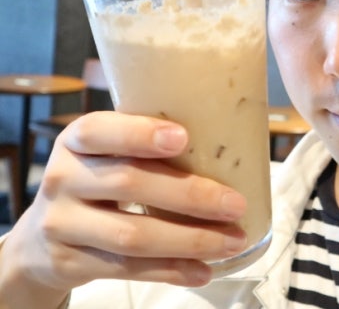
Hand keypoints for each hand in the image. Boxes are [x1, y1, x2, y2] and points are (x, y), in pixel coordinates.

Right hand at [0, 111, 247, 306]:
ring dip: (190, 240)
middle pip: (129, 184)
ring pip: (132, 234)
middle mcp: (62, 178)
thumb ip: (148, 149)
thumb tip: (231, 149)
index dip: (139, 134)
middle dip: (190, 195)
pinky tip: (203, 270)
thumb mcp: (108, 156)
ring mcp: (60, 223)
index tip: (183, 137)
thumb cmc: (97, 183)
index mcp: (76, 140)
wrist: (40, 239)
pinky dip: (171, 271)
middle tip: (236, 204)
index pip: (99, 131)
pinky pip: (126, 269)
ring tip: (233, 242)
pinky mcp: (68, 263)